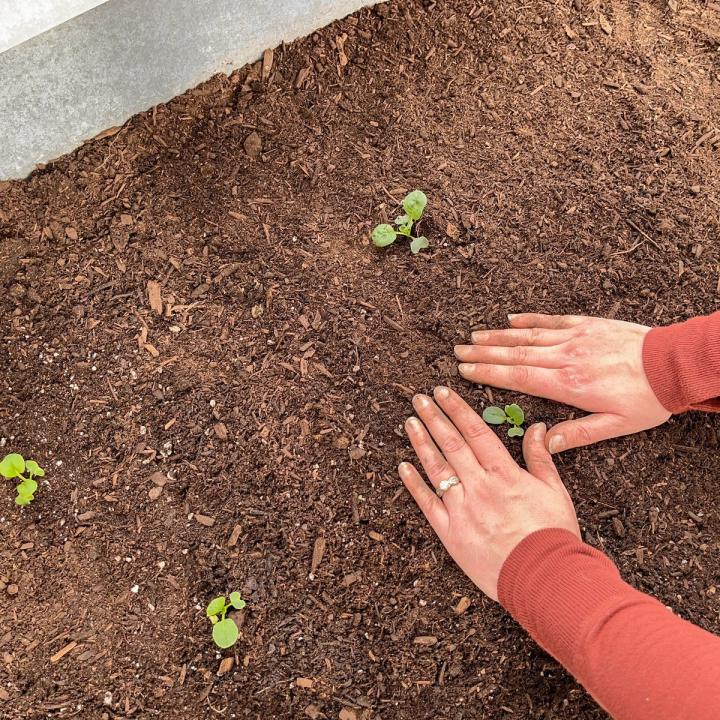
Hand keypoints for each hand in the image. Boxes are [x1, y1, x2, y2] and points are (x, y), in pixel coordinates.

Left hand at [399, 386, 578, 600]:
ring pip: (436, 468)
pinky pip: (427, 503)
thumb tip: (536, 426)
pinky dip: (414, 484)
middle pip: (451, 444)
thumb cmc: (553, 535)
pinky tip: (403, 466)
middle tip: (419, 399)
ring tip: (410, 422)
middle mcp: (479, 486)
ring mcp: (461, 509)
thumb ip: (540, 457)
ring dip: (421, 442)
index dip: (457, 409)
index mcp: (504, 474)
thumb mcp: (554, 491)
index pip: (475, 432)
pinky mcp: (450, 532)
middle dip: (434, 417)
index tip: (442, 392)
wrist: (545, 578)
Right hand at [454, 313, 670, 453]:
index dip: (488, 373)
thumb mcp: (615, 426)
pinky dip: (528, 319)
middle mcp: (565, 357)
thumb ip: (577, 434)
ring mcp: (575, 337)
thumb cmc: (646, 399)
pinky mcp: (586, 325)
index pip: (518, 376)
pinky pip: (551, 319)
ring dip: (498, 335)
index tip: (465, 370)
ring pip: (528, 335)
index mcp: (568, 385)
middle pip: (515, 353)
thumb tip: (544, 443)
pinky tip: (510, 319)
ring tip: (474, 336)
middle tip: (458, 351)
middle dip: (483, 352)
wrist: (673, 365)